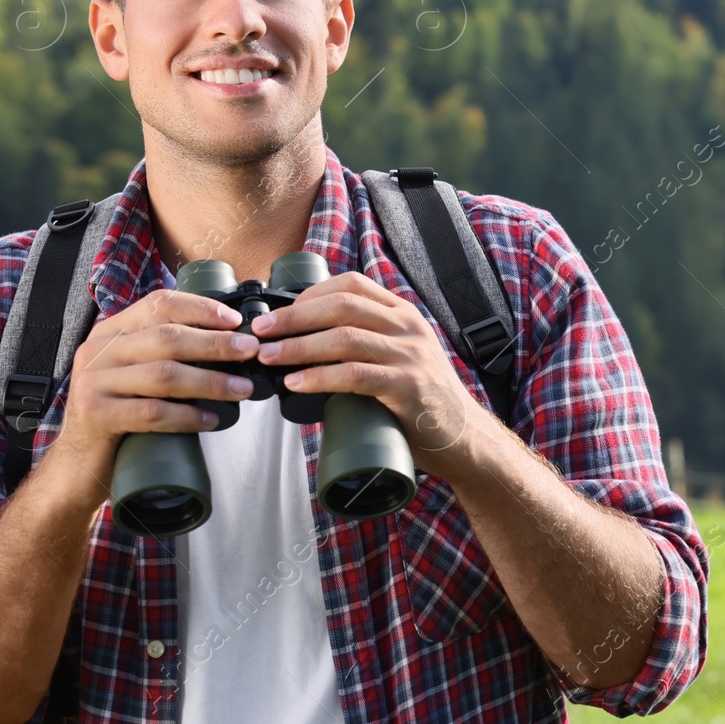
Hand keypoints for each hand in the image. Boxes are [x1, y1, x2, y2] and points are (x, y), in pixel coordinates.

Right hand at [54, 288, 259, 499]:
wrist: (76, 464)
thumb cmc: (118, 415)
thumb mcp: (134, 374)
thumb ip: (164, 354)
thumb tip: (229, 343)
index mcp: (111, 332)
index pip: (158, 304)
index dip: (200, 308)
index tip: (236, 321)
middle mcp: (98, 350)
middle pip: (166, 337)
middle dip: (215, 344)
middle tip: (250, 351)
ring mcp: (93, 381)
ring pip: (163, 374)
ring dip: (210, 381)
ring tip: (242, 388)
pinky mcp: (95, 415)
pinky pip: (151, 412)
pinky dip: (186, 416)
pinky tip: (210, 419)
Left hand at [250, 271, 493, 480]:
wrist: (463, 438)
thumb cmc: (421, 401)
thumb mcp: (399, 356)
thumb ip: (367, 343)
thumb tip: (304, 344)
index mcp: (403, 314)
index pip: (352, 285)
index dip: (310, 294)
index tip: (280, 312)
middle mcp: (408, 328)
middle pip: (341, 306)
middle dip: (294, 317)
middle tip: (261, 332)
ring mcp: (410, 356)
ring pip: (344, 337)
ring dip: (298, 346)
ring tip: (268, 357)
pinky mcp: (407, 387)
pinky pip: (355, 374)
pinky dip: (319, 376)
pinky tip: (296, 383)